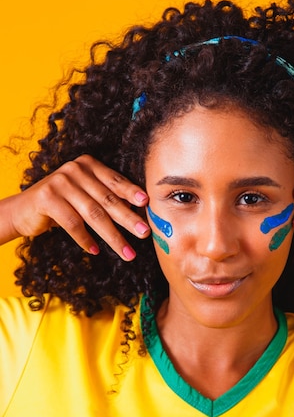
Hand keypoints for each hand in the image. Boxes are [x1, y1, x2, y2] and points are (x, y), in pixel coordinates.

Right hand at [2, 154, 149, 260]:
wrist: (23, 210)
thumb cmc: (62, 204)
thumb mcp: (85, 195)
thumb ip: (106, 197)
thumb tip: (138, 211)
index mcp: (88, 165)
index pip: (115, 180)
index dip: (131, 192)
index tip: (147, 203)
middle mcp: (75, 170)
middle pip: (107, 199)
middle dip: (128, 219)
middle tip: (145, 233)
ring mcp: (60, 182)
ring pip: (93, 214)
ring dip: (112, 236)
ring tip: (127, 252)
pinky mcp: (47, 198)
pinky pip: (73, 223)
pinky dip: (86, 239)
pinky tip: (95, 250)